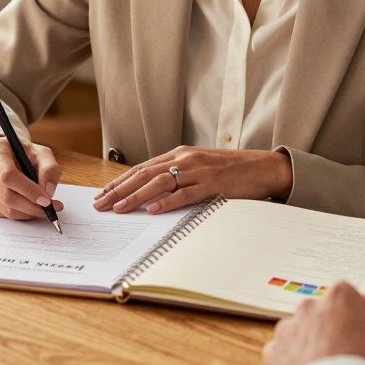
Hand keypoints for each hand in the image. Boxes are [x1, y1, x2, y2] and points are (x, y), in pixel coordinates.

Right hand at [0, 136, 63, 219]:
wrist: (9, 156)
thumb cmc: (24, 154)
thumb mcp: (41, 153)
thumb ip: (49, 169)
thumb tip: (47, 191)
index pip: (8, 175)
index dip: (28, 190)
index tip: (46, 200)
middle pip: (5, 195)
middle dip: (30, 206)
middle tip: (48, 208)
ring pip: (4, 208)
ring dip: (27, 212)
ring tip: (42, 207)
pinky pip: (1, 213)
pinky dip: (18, 214)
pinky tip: (28, 207)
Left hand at [93, 146, 291, 213]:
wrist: (263, 167)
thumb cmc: (230, 169)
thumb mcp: (199, 166)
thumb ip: (176, 174)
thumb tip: (150, 192)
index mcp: (179, 154)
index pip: (142, 168)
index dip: (120, 181)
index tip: (103, 194)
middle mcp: (185, 159)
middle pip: (144, 174)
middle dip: (120, 190)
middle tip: (101, 204)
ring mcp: (198, 171)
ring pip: (160, 183)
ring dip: (136, 197)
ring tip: (119, 208)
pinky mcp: (213, 184)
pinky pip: (186, 194)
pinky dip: (168, 201)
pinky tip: (153, 210)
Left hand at [263, 282, 364, 364]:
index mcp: (338, 297)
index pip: (348, 296)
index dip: (356, 314)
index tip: (362, 332)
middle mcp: (308, 307)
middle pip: (322, 313)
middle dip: (332, 328)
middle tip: (347, 353)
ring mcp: (287, 329)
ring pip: (301, 333)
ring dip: (311, 345)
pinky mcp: (273, 353)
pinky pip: (284, 353)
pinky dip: (294, 362)